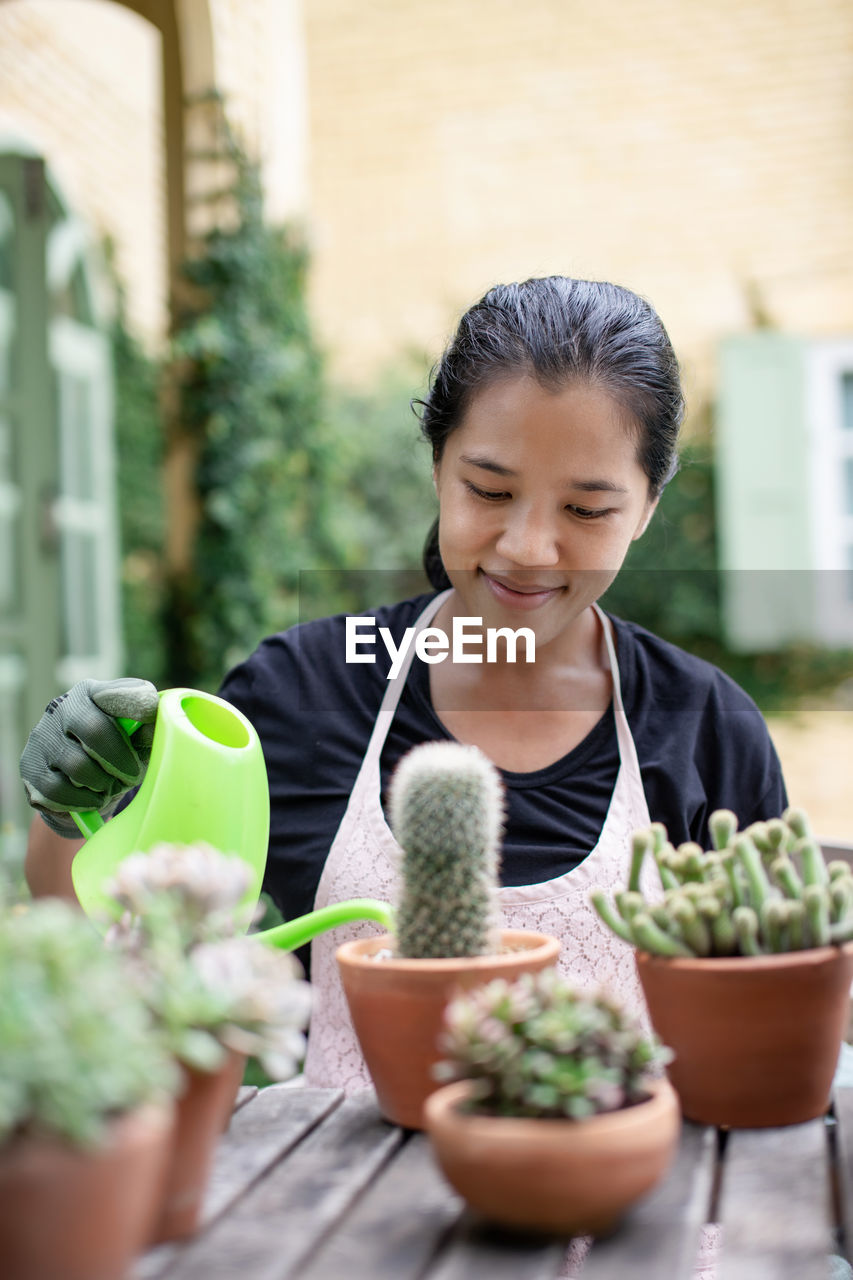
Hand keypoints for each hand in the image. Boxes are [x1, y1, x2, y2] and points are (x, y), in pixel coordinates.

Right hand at [19, 678, 158, 836]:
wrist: (78, 786)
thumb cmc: (115, 754)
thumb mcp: (135, 741)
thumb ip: (148, 731)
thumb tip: (160, 726)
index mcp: (92, 693)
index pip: (114, 694)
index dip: (134, 704)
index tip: (150, 716)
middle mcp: (62, 708)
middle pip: (95, 731)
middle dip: (119, 760)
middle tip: (130, 776)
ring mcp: (42, 737)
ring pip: (77, 765)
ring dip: (102, 784)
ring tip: (109, 787)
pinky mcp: (29, 767)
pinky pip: (59, 790)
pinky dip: (83, 800)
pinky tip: (93, 798)